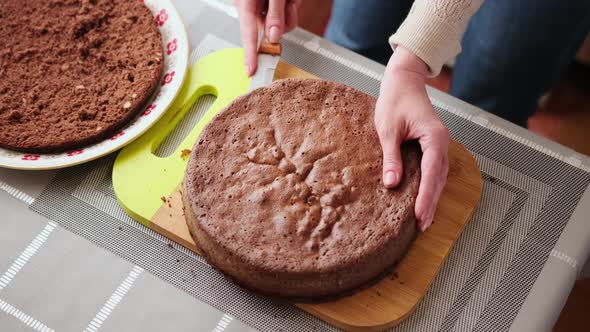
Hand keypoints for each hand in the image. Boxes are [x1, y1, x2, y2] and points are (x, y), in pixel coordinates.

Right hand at [234, 0, 300, 75]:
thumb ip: (275, 14)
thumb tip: (274, 37)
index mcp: (245, 4)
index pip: (248, 36)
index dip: (250, 55)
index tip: (251, 71)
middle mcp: (250, 8)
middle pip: (268, 32)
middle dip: (283, 22)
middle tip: (287, 5)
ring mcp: (260, 8)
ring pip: (279, 26)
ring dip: (289, 12)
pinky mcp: (268, 7)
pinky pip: (283, 17)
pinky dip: (290, 7)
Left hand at [375, 47, 449, 231]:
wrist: (403, 82)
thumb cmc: (395, 101)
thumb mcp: (388, 130)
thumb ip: (392, 157)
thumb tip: (392, 183)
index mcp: (434, 137)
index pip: (432, 173)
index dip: (426, 196)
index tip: (421, 216)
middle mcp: (441, 143)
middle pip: (439, 178)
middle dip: (432, 202)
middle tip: (423, 225)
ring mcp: (439, 145)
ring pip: (439, 176)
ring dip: (432, 197)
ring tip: (424, 220)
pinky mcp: (432, 146)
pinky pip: (434, 170)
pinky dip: (430, 186)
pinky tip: (423, 199)